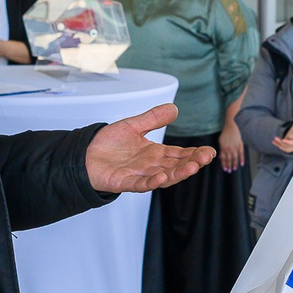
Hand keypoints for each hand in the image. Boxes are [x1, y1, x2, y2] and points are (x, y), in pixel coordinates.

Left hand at [85, 104, 214, 192]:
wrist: (84, 153)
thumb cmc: (108, 144)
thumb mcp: (133, 126)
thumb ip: (153, 118)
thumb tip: (175, 108)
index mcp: (154, 153)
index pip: (179, 154)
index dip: (194, 154)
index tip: (208, 151)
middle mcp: (150, 166)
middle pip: (175, 166)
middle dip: (191, 163)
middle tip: (205, 157)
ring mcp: (138, 175)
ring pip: (163, 176)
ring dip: (178, 173)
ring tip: (192, 167)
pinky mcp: (124, 182)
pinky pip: (140, 184)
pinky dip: (152, 182)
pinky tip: (162, 177)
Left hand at [217, 119, 244, 172]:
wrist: (231, 126)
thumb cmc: (225, 133)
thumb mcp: (221, 141)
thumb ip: (221, 149)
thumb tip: (221, 157)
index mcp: (223, 147)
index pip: (224, 158)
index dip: (224, 164)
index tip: (224, 169)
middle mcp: (229, 148)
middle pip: (229, 159)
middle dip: (229, 166)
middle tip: (229, 171)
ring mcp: (235, 147)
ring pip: (235, 158)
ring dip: (234, 164)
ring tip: (234, 169)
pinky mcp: (240, 145)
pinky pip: (241, 154)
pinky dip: (242, 159)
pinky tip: (242, 164)